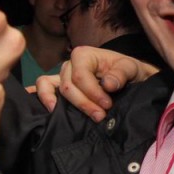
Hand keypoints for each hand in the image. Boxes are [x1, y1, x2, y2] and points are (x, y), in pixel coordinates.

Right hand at [37, 46, 158, 119]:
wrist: (129, 78)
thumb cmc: (127, 70)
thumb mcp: (130, 68)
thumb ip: (120, 74)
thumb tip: (107, 84)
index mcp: (83, 55)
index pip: (80, 76)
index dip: (92, 93)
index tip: (107, 105)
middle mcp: (69, 64)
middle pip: (68, 87)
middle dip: (84, 103)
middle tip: (101, 116)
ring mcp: (62, 76)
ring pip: (56, 90)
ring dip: (66, 106)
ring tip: (74, 118)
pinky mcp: (60, 87)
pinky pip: (43, 88)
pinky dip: (42, 97)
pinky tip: (46, 110)